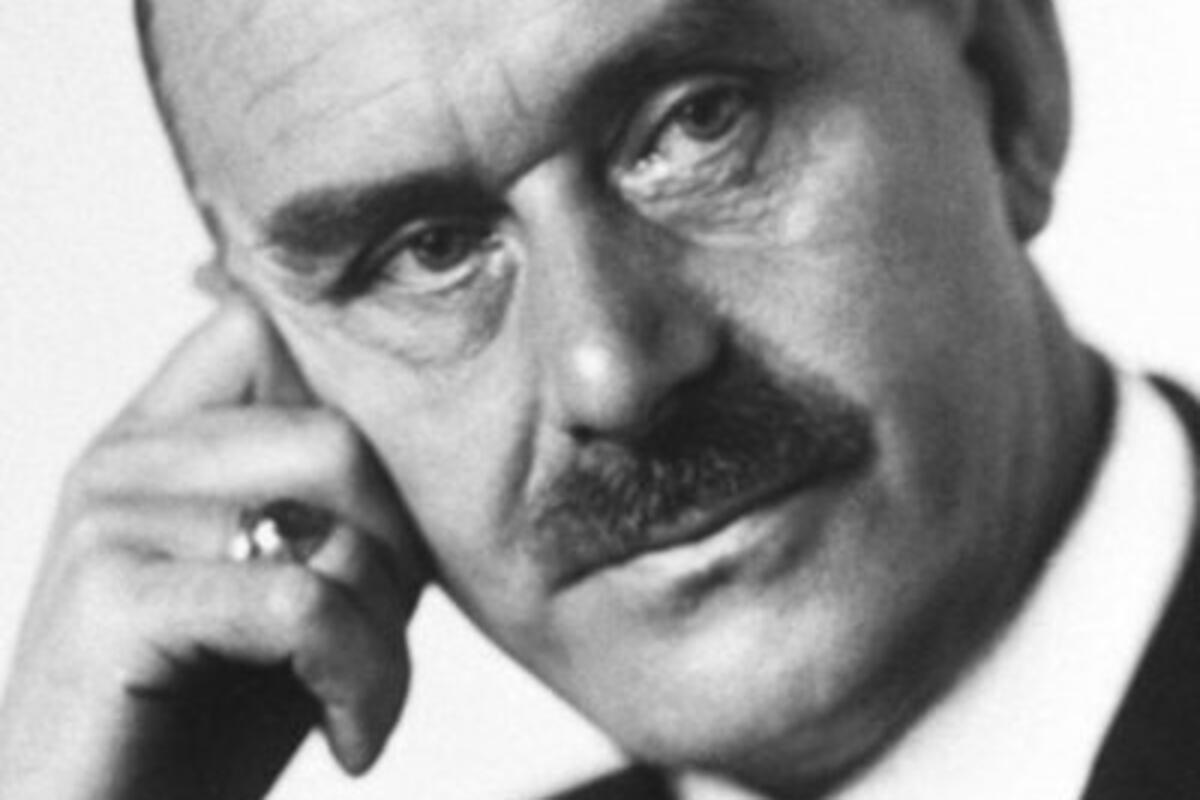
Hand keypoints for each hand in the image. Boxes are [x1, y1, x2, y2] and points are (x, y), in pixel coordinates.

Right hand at [0, 302, 428, 799]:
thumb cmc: (209, 724)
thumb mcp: (288, 590)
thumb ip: (335, 505)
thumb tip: (436, 433)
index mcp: (163, 443)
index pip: (268, 327)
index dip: (359, 414)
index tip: (379, 532)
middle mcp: (128, 458)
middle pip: (340, 432)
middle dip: (397, 552)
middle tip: (378, 646)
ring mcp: (111, 516)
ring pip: (335, 511)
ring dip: (385, 631)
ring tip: (362, 701)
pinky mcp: (112, 598)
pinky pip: (302, 602)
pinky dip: (360, 679)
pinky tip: (349, 740)